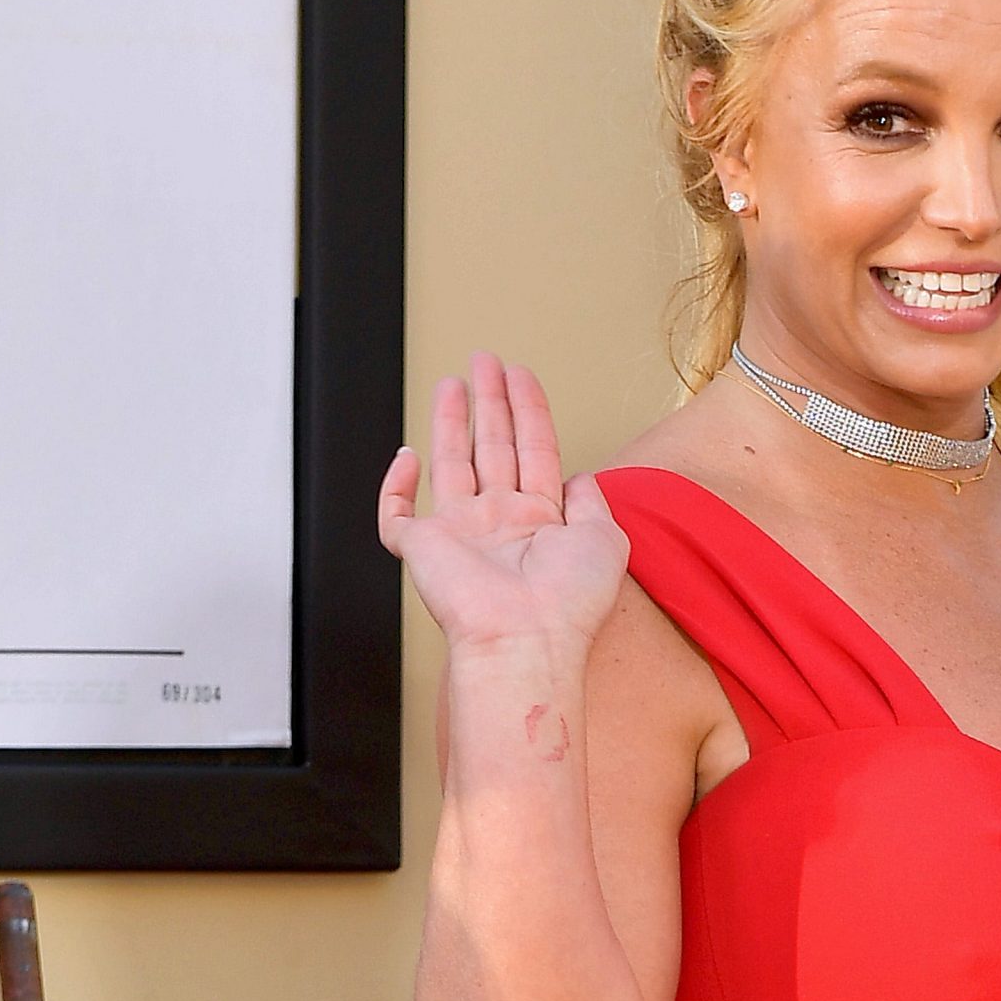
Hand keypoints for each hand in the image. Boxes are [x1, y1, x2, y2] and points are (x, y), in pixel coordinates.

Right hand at [378, 354, 628, 656]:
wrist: (526, 639)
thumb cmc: (569, 602)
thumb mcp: (606, 539)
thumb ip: (593, 502)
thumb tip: (579, 479)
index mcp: (542, 520)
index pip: (534, 450)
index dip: (528, 410)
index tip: (522, 375)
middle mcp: (500, 523)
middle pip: (493, 446)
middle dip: (491, 401)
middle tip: (486, 361)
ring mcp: (460, 534)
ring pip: (452, 463)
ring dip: (453, 420)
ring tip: (455, 381)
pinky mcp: (421, 549)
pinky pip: (396, 515)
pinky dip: (394, 486)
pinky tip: (406, 457)